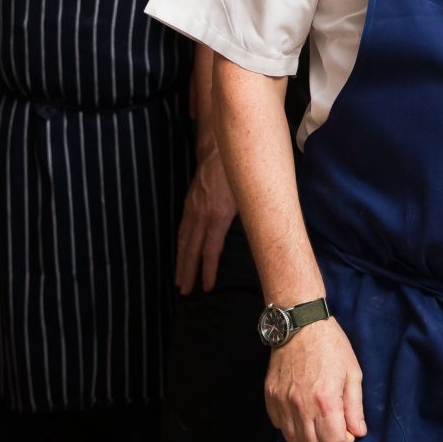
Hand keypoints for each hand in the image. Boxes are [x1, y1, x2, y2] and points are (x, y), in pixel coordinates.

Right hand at [175, 146, 237, 294]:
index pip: (210, 250)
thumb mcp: (249, 196)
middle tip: (185, 292)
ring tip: (179, 280)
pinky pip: (182, 228)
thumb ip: (250, 218)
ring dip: (181, 261)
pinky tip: (181, 252)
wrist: (218, 149)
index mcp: (217, 216)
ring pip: (184, 240)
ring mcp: (193, 208)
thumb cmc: (237, 172)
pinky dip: (180, 244)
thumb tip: (263, 237)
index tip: (207, 287)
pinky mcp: (189, 202)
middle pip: (192, 249)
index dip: (208, 270)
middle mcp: (201, 214)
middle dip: (188, 272)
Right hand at [266, 319, 366, 441]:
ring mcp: (283, 401)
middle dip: (327, 441)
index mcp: (325, 400)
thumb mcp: (352, 373)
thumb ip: (355, 407)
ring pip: (294, 439)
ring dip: (308, 435)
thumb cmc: (330, 345)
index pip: (333, 441)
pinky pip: (279, 425)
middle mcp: (301, 404)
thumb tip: (358, 432)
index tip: (348, 430)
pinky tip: (301, 410)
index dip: (345, 440)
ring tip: (317, 418)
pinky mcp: (271, 396)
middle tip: (334, 425)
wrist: (301, 323)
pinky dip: (291, 424)